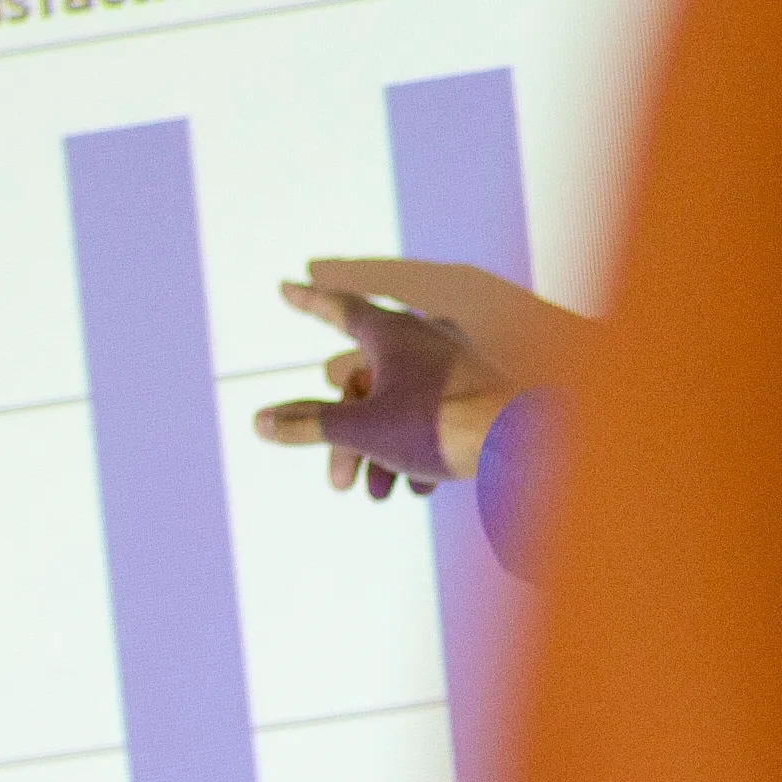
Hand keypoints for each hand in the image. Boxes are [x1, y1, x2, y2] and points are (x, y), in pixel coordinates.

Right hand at [253, 262, 579, 499]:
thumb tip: (260, 422)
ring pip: (398, 404)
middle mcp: (423, 337)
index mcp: (392, 332)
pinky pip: (432, 414)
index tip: (285, 288)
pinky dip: (417, 446)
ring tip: (383, 493)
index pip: (338, 308)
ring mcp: (453, 363)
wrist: (521, 441)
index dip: (308, 302)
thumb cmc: (442, 426)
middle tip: (340, 482)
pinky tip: (421, 485)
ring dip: (381, 450)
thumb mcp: (363, 430)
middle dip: (346, 436)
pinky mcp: (477, 391)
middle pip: (364, 382)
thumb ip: (310, 425)